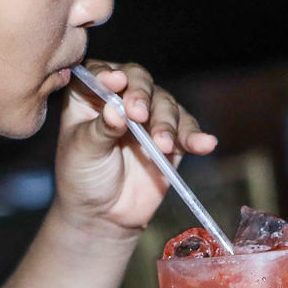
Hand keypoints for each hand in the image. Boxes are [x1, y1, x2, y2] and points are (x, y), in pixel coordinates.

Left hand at [52, 61, 217, 235]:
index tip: (116, 83)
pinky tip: (204, 144)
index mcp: (90, 95)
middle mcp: (121, 98)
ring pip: (165, 104)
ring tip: (162, 145)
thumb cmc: (82, 176)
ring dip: (167, 123)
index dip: (109, 74)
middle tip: (140, 115)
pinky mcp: (171, 138)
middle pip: (139, 80)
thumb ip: (100, 129)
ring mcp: (149, 116)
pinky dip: (196, 136)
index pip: (100, 73)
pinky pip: (187, 131)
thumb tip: (116, 110)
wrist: (103, 214)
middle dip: (142, 95)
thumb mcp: (84, 152)